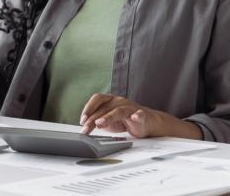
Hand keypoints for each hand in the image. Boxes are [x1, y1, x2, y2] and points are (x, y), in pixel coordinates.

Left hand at [79, 94, 202, 139]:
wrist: (148, 122)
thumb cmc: (126, 120)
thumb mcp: (108, 121)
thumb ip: (98, 121)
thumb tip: (86, 125)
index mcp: (110, 100)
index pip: (97, 100)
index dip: (88, 108)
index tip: (82, 120)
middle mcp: (119, 101)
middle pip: (104, 108)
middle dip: (93, 119)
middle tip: (86, 129)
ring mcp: (130, 108)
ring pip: (118, 110)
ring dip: (108, 117)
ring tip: (100, 123)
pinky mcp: (142, 115)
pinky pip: (139, 115)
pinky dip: (137, 116)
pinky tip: (135, 118)